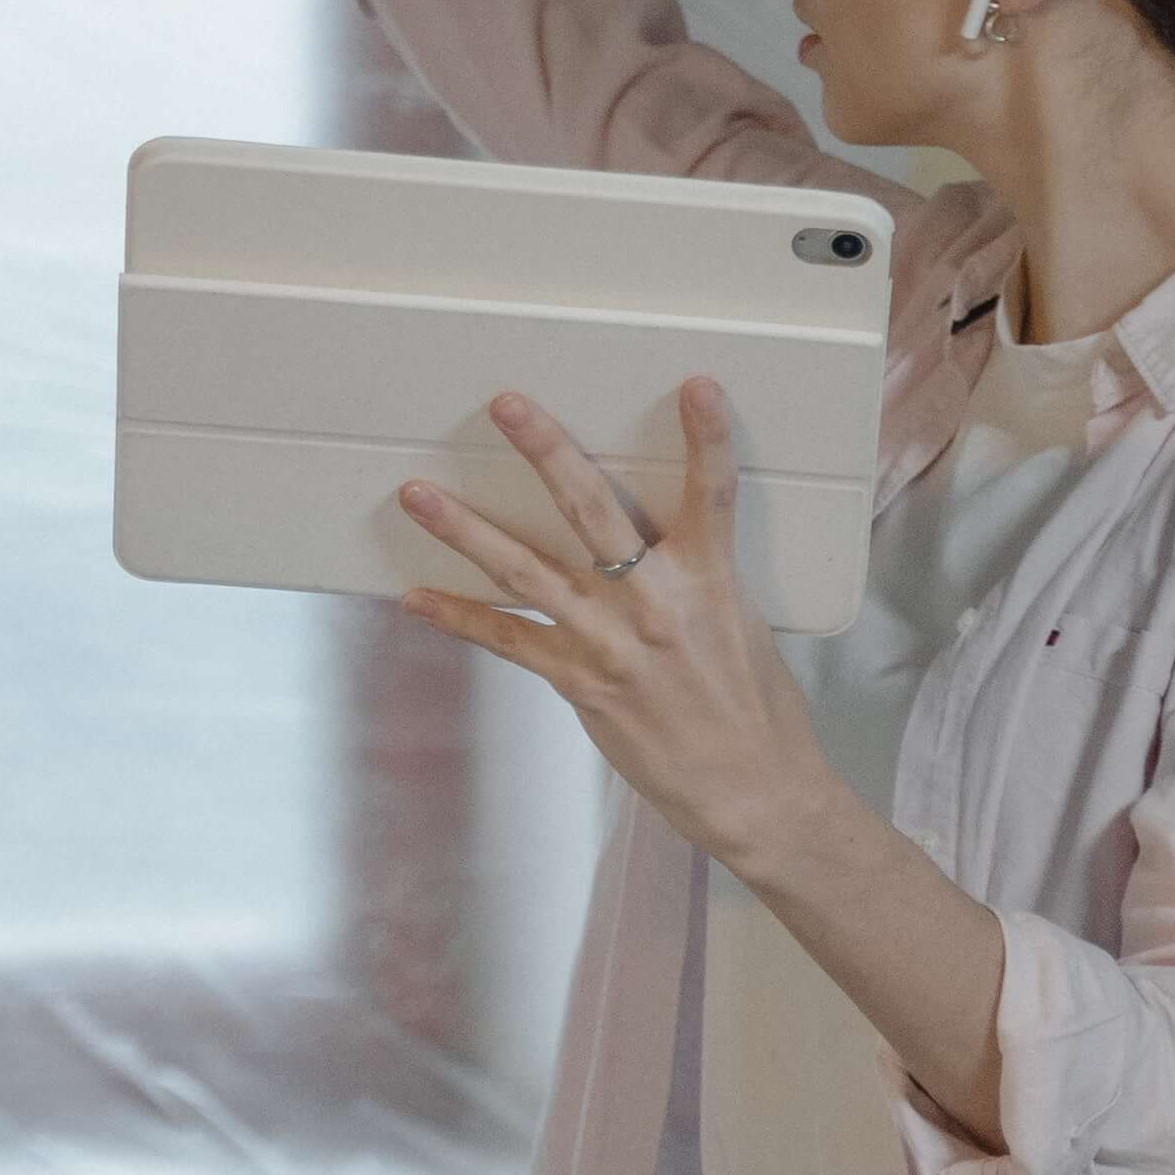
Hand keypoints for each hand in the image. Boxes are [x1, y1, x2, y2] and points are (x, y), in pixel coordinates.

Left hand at [400, 383, 825, 868]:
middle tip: (506, 405)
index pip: (712, 492)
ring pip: (525, 571)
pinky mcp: (580, 682)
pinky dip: (460, 618)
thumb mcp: (741, 624)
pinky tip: (418, 598)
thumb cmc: (756, 709)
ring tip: (418, 495)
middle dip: (546, 450)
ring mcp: (610, 642)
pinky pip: (508, 641)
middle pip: (591, 508)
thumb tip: (650, 545)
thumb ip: (694, 576)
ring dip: (466, 530)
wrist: (751, 788)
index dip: (707, 437)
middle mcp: (654, 602)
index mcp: (709, 579)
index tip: (696, 386)